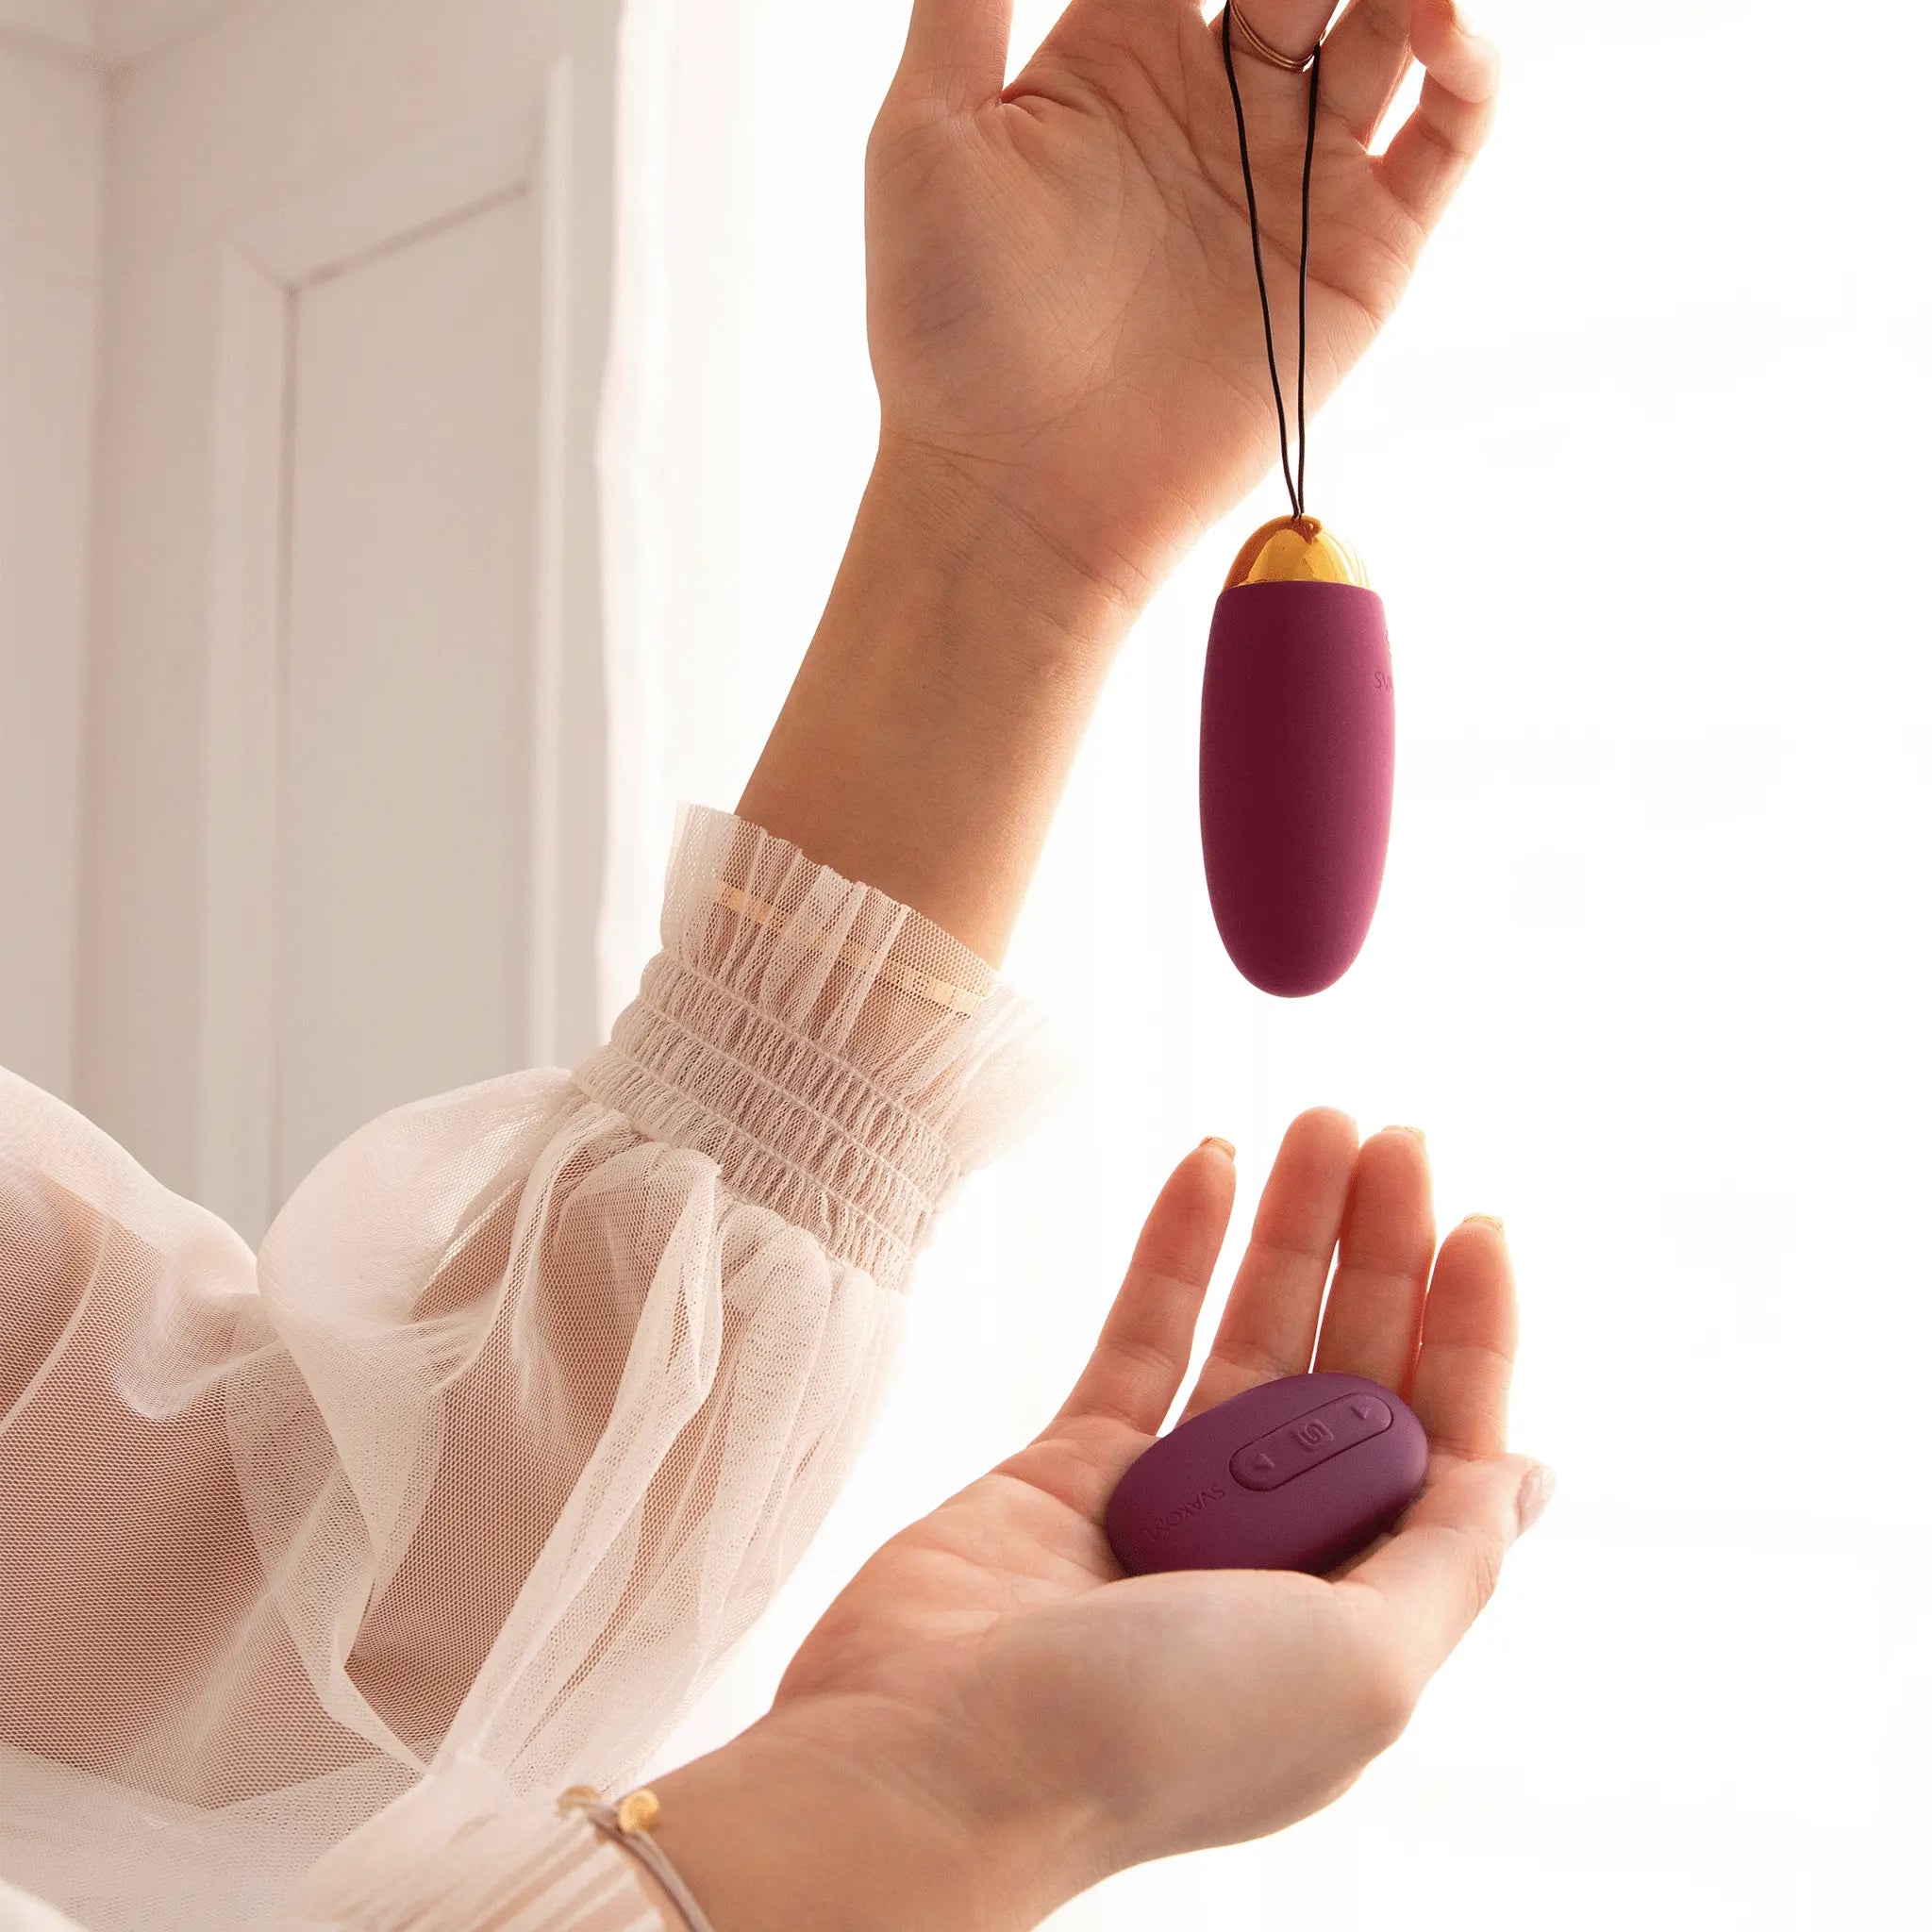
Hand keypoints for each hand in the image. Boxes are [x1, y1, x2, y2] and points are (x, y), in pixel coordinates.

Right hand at [651, 1113, 1549, 1928]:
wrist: (937, 1763)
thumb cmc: (1159, 1738)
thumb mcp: (1363, 1668)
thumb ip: (1451, 1559)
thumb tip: (1530, 1473)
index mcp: (1359, 1609)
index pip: (1439, 1442)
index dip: (1469, 1331)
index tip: (1475, 1223)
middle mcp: (1273, 1552)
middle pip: (1348, 1371)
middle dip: (1382, 1254)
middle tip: (1396, 1138)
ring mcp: (1169, 1503)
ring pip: (1249, 1338)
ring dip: (1290, 1231)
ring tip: (1319, 1123)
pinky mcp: (1071, 1463)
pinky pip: (1141, 1335)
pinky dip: (1176, 1250)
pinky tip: (1211, 1163)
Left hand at [867, 1, 1499, 608]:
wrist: (1019, 494)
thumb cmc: (950, 332)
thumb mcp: (928, 135)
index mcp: (1122, 47)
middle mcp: (1221, 95)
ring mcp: (1296, 170)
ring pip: (1390, 15)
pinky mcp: (1361, 249)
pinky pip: (1447, 127)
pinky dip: (1467, 58)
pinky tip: (1438, 14)